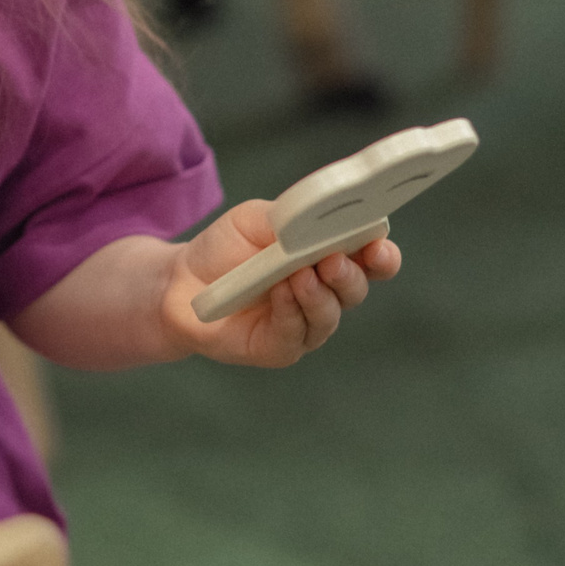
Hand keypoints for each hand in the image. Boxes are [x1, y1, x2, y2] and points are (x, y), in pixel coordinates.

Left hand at [160, 197, 400, 367]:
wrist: (182, 280)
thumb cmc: (228, 247)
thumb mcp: (260, 219)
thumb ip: (293, 217)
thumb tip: (323, 220)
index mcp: (329, 257)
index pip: (371, 260)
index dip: (382, 254)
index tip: (379, 245)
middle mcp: (325, 293)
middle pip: (356, 289)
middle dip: (350, 274)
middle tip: (331, 260)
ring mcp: (304, 324)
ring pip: (328, 315)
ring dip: (317, 295)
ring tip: (300, 276)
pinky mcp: (280, 348)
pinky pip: (294, 334)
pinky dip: (290, 311)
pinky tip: (279, 293)